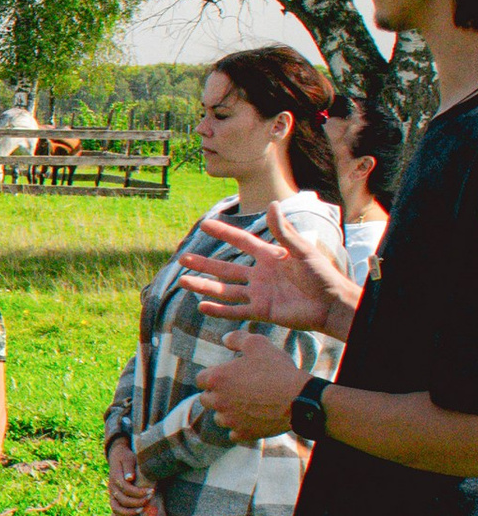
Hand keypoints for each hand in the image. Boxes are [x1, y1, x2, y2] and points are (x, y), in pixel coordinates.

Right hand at [106, 439, 151, 515]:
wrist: (117, 456)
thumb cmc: (126, 457)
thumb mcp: (128, 458)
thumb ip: (128, 468)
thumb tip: (130, 479)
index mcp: (115, 478)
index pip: (126, 489)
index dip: (139, 492)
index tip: (152, 491)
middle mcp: (111, 487)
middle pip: (122, 501)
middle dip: (137, 503)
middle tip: (149, 502)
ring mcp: (111, 493)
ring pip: (116, 508)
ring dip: (128, 513)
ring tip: (140, 512)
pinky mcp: (114, 497)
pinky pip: (112, 510)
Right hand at [178, 204, 357, 333]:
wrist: (333, 304)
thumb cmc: (322, 275)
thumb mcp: (302, 250)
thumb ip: (284, 231)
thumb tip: (271, 204)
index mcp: (270, 257)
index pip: (242, 242)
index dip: (224, 233)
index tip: (205, 224)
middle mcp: (260, 275)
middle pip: (226, 269)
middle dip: (204, 264)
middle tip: (183, 259)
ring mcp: (259, 294)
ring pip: (225, 290)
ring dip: (204, 286)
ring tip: (183, 281)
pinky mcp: (262, 311)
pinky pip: (236, 311)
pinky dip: (219, 310)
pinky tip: (201, 306)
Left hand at [198, 332, 307, 441]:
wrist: (300, 399)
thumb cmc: (277, 370)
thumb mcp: (258, 344)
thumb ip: (237, 338)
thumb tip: (225, 339)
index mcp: (217, 379)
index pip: (200, 379)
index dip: (213, 376)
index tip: (227, 375)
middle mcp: (218, 401)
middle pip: (206, 399)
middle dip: (216, 394)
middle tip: (236, 389)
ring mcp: (230, 420)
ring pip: (219, 418)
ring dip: (227, 412)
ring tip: (245, 405)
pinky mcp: (243, 434)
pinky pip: (233, 434)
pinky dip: (239, 429)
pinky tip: (251, 421)